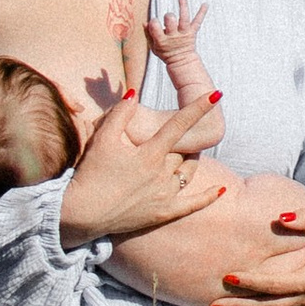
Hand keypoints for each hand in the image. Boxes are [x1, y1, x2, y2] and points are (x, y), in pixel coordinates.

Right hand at [59, 88, 227, 243]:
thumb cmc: (91, 173)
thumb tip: (134, 92)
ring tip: (187, 153)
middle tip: (177, 135)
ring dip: (190, 161)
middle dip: (182, 141)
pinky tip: (222, 189)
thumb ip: (120, 114)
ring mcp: (165, 195)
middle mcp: (162, 174)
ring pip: (188, 172)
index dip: (198, 108)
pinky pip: (192, 204)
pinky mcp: (163, 213)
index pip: (180, 124)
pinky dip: (208, 196)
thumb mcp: (103, 139)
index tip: (216, 94)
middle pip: (182, 150)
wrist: (82, 213)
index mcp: (150, 154)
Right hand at [145, 0, 215, 97]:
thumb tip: (145, 22)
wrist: (181, 61)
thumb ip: (149, 35)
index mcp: (162, 40)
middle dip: (168, 16)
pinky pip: (197, 21)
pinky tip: (205, 4)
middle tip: (168, 18)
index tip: (154, 22)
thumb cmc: (165, 52)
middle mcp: (174, 36)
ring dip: (183, 6)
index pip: (155, 26)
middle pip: (171, 21)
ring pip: (184, 18)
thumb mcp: (154, 47)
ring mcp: (184, 34)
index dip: (154, 22)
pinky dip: (202, 13)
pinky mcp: (192, 32)